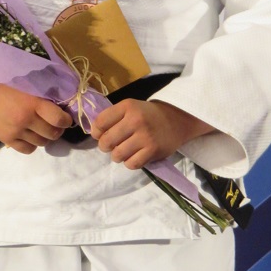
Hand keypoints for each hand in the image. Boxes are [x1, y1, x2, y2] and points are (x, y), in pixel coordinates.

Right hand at [0, 83, 72, 154]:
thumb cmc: (3, 81)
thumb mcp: (25, 82)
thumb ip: (41, 93)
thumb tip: (59, 103)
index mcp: (32, 103)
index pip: (58, 119)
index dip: (66, 120)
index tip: (66, 117)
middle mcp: (25, 120)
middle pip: (52, 134)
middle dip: (58, 130)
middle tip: (56, 124)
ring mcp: (15, 132)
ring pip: (41, 143)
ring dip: (46, 137)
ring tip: (43, 129)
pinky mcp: (6, 139)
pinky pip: (27, 149)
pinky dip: (33, 145)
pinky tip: (30, 135)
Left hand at [90, 99, 212, 170]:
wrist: (176, 120)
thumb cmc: (148, 115)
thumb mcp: (130, 108)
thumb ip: (112, 117)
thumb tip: (94, 133)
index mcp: (127, 106)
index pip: (100, 122)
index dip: (96, 132)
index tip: (100, 135)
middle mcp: (135, 120)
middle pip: (107, 141)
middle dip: (105, 146)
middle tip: (111, 145)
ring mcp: (145, 136)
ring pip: (117, 155)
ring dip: (117, 156)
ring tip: (123, 151)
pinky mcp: (153, 150)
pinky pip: (131, 164)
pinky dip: (130, 163)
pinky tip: (134, 156)